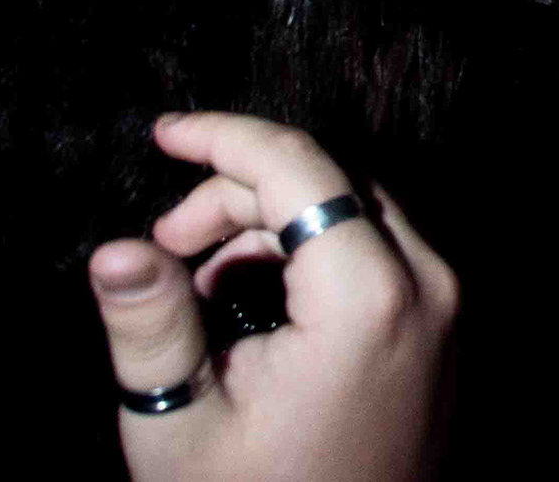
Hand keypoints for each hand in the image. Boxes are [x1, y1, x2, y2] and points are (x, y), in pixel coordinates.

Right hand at [87, 111, 455, 481]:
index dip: (225, 137)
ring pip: (357, 207)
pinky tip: (246, 297)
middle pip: (332, 179)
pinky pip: (379, 249)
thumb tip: (114, 251)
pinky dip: (311, 249)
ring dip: (273, 219)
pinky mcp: (443, 327)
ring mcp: (444, 306)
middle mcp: (427, 285)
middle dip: (239, 190)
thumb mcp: (181, 425)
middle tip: (166, 241)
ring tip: (195, 279)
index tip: (164, 134)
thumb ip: (152, 327)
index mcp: (369, 297)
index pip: (300, 165)